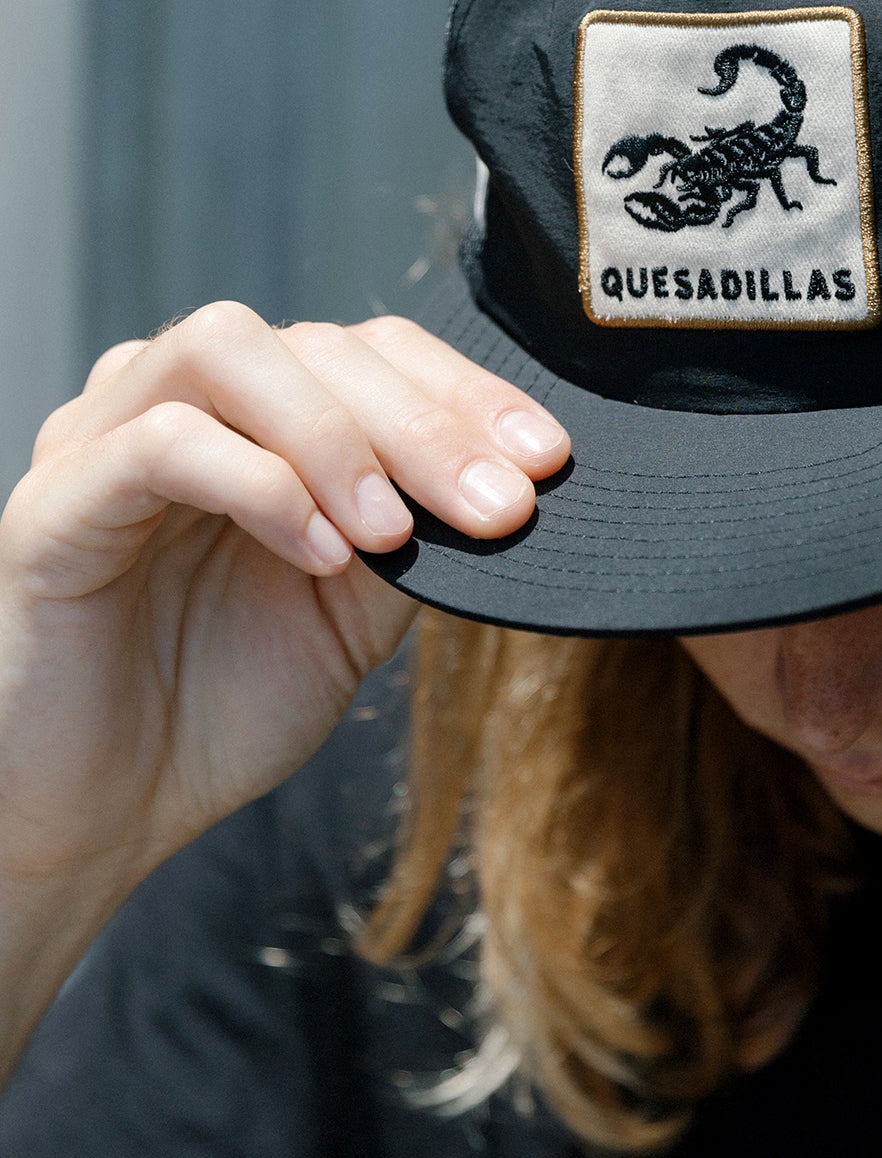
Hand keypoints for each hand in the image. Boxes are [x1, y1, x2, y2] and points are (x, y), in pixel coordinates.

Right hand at [0, 302, 568, 1059]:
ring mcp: (108, 436)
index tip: (549, 460)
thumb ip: (415, 536)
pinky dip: (259, 483)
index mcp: (257, 420)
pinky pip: (161, 441)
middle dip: (428, 421)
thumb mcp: (353, 613)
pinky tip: (318, 553)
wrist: (101, 814)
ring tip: (393, 531)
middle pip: (318, 343)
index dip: (467, 393)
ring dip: (336, 433)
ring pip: (229, 347)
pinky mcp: (57, 500)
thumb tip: (511, 484)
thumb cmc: (217, 704)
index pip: (372, 350)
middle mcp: (181, 402)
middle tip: (500, 504)